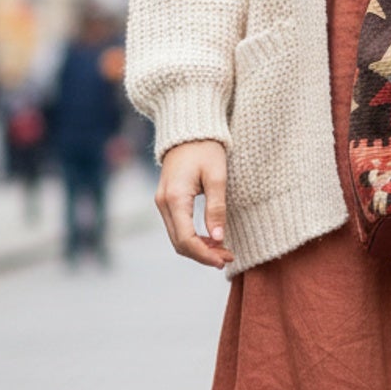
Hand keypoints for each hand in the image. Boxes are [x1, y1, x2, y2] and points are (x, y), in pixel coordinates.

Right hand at [154, 139, 232, 267]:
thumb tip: (218, 238)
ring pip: (177, 237)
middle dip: (203, 254)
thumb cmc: (206, 149)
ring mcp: (162, 202)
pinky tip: (211, 239)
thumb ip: (216, 208)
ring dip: (198, 248)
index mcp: (175, 198)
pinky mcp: (167, 200)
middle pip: (179, 243)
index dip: (205, 254)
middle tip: (228, 257)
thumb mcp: (217, 176)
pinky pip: (177, 227)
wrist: (189, 130)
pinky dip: (193, 238)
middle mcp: (163, 202)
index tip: (224, 259)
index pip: (186, 239)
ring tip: (223, 251)